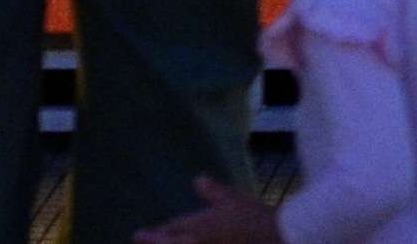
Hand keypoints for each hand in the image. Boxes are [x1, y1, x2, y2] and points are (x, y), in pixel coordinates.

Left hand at [134, 177, 283, 243]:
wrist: (278, 240)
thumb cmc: (254, 219)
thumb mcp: (234, 199)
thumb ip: (213, 191)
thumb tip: (197, 179)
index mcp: (198, 228)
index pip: (169, 231)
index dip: (152, 235)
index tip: (138, 235)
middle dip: (155, 242)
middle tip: (140, 240)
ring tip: (165, 243)